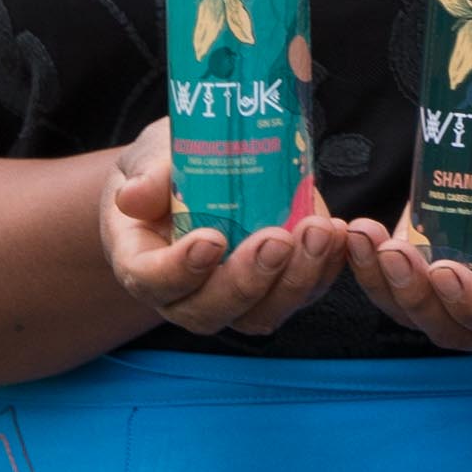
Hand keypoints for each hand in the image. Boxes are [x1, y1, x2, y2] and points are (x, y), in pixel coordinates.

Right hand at [100, 122, 350, 340]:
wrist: (199, 175)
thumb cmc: (166, 170)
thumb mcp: (151, 158)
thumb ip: (147, 174)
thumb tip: (134, 196)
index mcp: (142, 264)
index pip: (152, 281)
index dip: (180, 269)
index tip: (212, 239)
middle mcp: (184, 294)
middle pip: (210, 310)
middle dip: (249, 281)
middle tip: (277, 240)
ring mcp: (233, 298)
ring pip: (263, 313)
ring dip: (296, 279)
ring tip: (318, 232)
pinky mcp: (277, 288)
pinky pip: (303, 293)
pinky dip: (325, 268)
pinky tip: (337, 233)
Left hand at [335, 117, 471, 350]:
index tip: (445, 270)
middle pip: (450, 327)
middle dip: (415, 294)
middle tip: (392, 251)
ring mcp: (463, 299)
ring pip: (416, 312)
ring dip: (383, 282)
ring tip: (364, 237)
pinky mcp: (434, 276)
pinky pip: (398, 287)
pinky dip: (371, 267)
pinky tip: (356, 235)